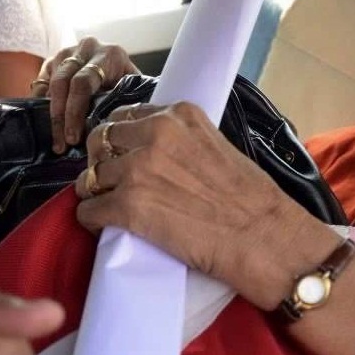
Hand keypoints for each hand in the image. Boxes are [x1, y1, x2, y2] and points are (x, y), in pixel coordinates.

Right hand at [30, 37, 139, 150]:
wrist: (123, 68)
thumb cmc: (131, 86)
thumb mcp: (134, 92)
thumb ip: (124, 105)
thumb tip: (106, 132)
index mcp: (109, 54)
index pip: (83, 82)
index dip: (75, 112)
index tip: (73, 138)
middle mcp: (87, 48)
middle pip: (63, 83)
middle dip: (60, 118)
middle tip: (62, 145)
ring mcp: (67, 52)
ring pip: (51, 84)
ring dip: (51, 115)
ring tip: (55, 141)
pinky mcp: (53, 61)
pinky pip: (40, 83)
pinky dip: (40, 104)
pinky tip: (43, 124)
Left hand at [72, 103, 331, 309]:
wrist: (265, 239)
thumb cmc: (252, 201)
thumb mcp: (217, 146)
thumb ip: (182, 140)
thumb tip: (153, 152)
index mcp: (178, 116)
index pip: (125, 117)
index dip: (121, 140)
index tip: (125, 157)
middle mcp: (154, 135)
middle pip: (100, 141)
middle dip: (101, 162)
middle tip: (112, 183)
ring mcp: (138, 170)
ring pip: (90, 178)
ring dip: (98, 194)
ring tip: (114, 210)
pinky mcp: (128, 207)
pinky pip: (89, 211)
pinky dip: (94, 221)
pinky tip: (108, 227)